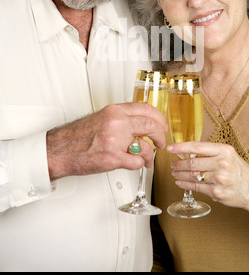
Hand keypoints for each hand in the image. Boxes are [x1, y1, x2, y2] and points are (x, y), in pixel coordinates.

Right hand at [47, 102, 166, 179]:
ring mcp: (115, 140)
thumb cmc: (77, 136)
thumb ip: (121, 119)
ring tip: (146, 159)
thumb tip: (140, 124)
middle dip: (160, 136)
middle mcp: (116, 122)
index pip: (146, 109)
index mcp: (114, 111)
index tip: (162, 125)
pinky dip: (137, 165)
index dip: (159, 118)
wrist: (60, 150)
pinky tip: (132, 164)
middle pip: (151, 125)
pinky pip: (136, 162)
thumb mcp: (101, 118)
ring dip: (149, 156)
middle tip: (161, 142)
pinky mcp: (112, 158)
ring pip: (146, 146)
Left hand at [168, 142, 248, 216]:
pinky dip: (185, 184)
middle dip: (178, 164)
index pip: (197, 146)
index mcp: (224, 150)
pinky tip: (180, 182)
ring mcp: (219, 178)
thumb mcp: (229, 156)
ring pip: (192, 175)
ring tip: (175, 173)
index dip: (181, 147)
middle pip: (192, 162)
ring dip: (180, 174)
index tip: (170, 148)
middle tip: (172, 164)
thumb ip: (211, 153)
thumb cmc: (240, 172)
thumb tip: (188, 152)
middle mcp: (222, 163)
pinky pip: (196, 187)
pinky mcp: (217, 192)